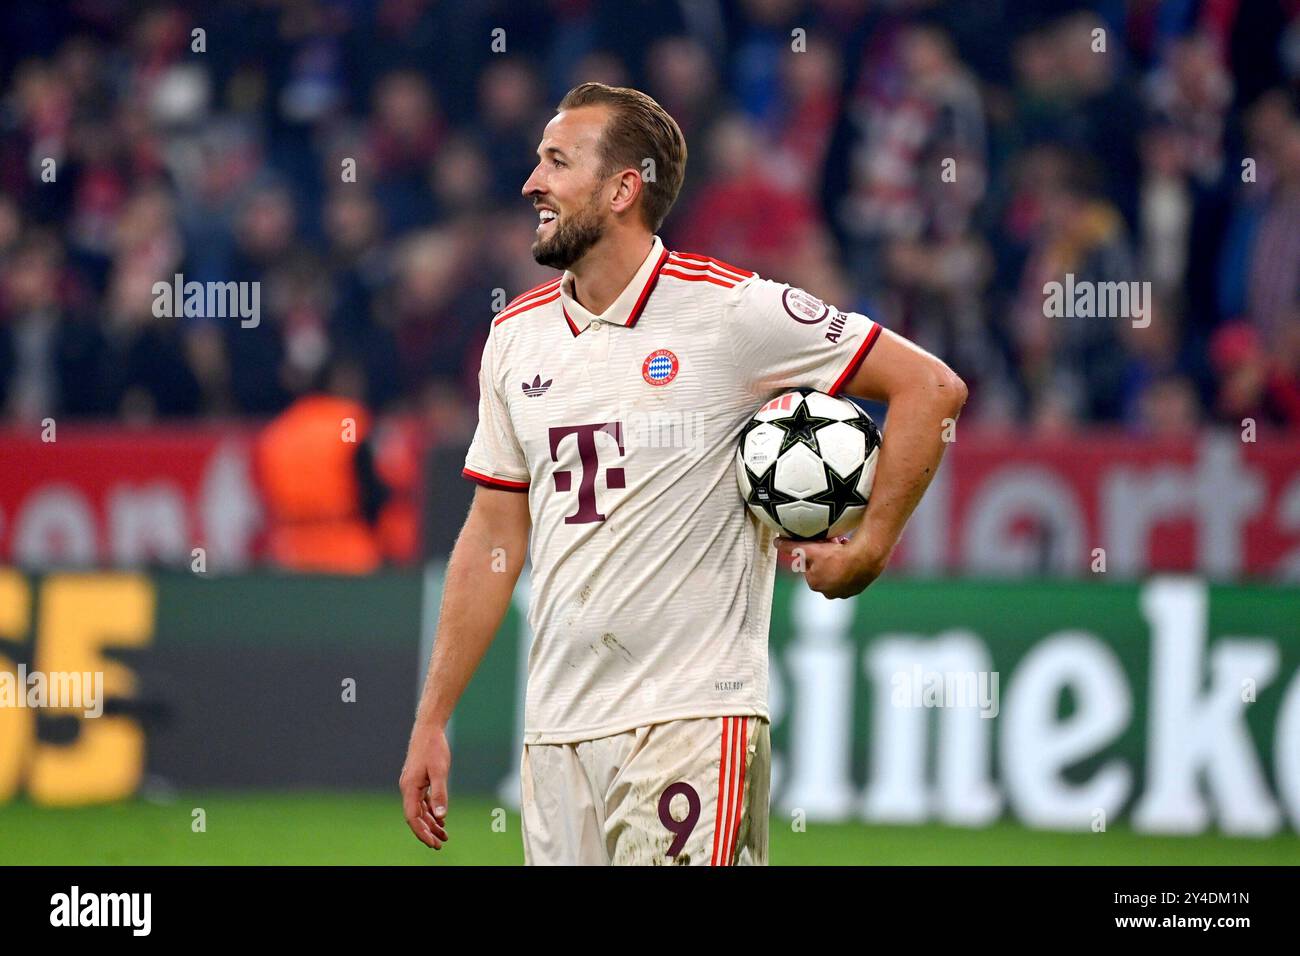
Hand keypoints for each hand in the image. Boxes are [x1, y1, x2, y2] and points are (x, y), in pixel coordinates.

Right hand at [399, 721, 450, 848]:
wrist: (428, 729)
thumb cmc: (433, 748)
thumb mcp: (440, 771)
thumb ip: (440, 794)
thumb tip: (441, 816)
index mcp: (409, 788)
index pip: (412, 817)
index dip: (421, 832)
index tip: (432, 843)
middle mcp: (408, 789)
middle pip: (415, 817)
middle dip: (427, 832)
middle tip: (440, 844)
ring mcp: (412, 785)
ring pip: (420, 810)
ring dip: (430, 823)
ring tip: (444, 835)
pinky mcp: (418, 781)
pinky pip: (423, 802)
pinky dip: (431, 811)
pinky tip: (440, 818)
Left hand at [774, 534, 887, 598]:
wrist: (865, 558)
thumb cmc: (835, 555)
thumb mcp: (809, 549)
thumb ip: (792, 547)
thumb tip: (776, 543)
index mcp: (815, 584)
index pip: (810, 567)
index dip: (815, 553)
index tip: (822, 544)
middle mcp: (829, 592)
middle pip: (824, 570)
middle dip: (826, 558)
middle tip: (833, 544)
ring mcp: (845, 592)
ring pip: (838, 572)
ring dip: (838, 561)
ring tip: (844, 547)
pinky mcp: (858, 588)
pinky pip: (851, 574)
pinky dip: (850, 566)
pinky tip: (853, 555)